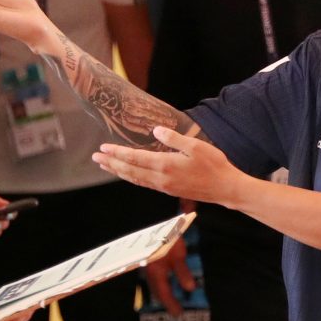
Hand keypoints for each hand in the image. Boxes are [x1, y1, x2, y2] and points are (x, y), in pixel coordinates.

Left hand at [94, 125, 240, 203]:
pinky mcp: (169, 190)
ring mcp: (164, 186)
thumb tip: (156, 131)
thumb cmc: (214, 165)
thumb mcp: (195, 146)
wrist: (225, 188)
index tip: (103, 148)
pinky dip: (132, 178)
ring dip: (119, 172)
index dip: (118, 153)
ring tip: (106, 166)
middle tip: (96, 158)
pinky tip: (128, 174)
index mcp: (165, 165)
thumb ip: (173, 138)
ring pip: (135, 179)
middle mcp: (161, 178)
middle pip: (130, 171)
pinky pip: (144, 183)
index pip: (135, 158)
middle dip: (112, 164)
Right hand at [144, 238, 196, 314]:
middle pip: (157, 292)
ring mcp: (148, 266)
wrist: (154, 222)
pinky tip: (167, 284)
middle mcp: (149, 272)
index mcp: (155, 273)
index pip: (164, 294)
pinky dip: (161, 284)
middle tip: (177, 312)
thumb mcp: (177, 255)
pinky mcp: (150, 261)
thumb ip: (182, 272)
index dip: (171, 305)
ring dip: (163, 294)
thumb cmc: (166, 237)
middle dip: (167, 302)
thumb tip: (190, 289)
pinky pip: (155, 277)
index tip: (179, 315)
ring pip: (154, 285)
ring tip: (172, 302)